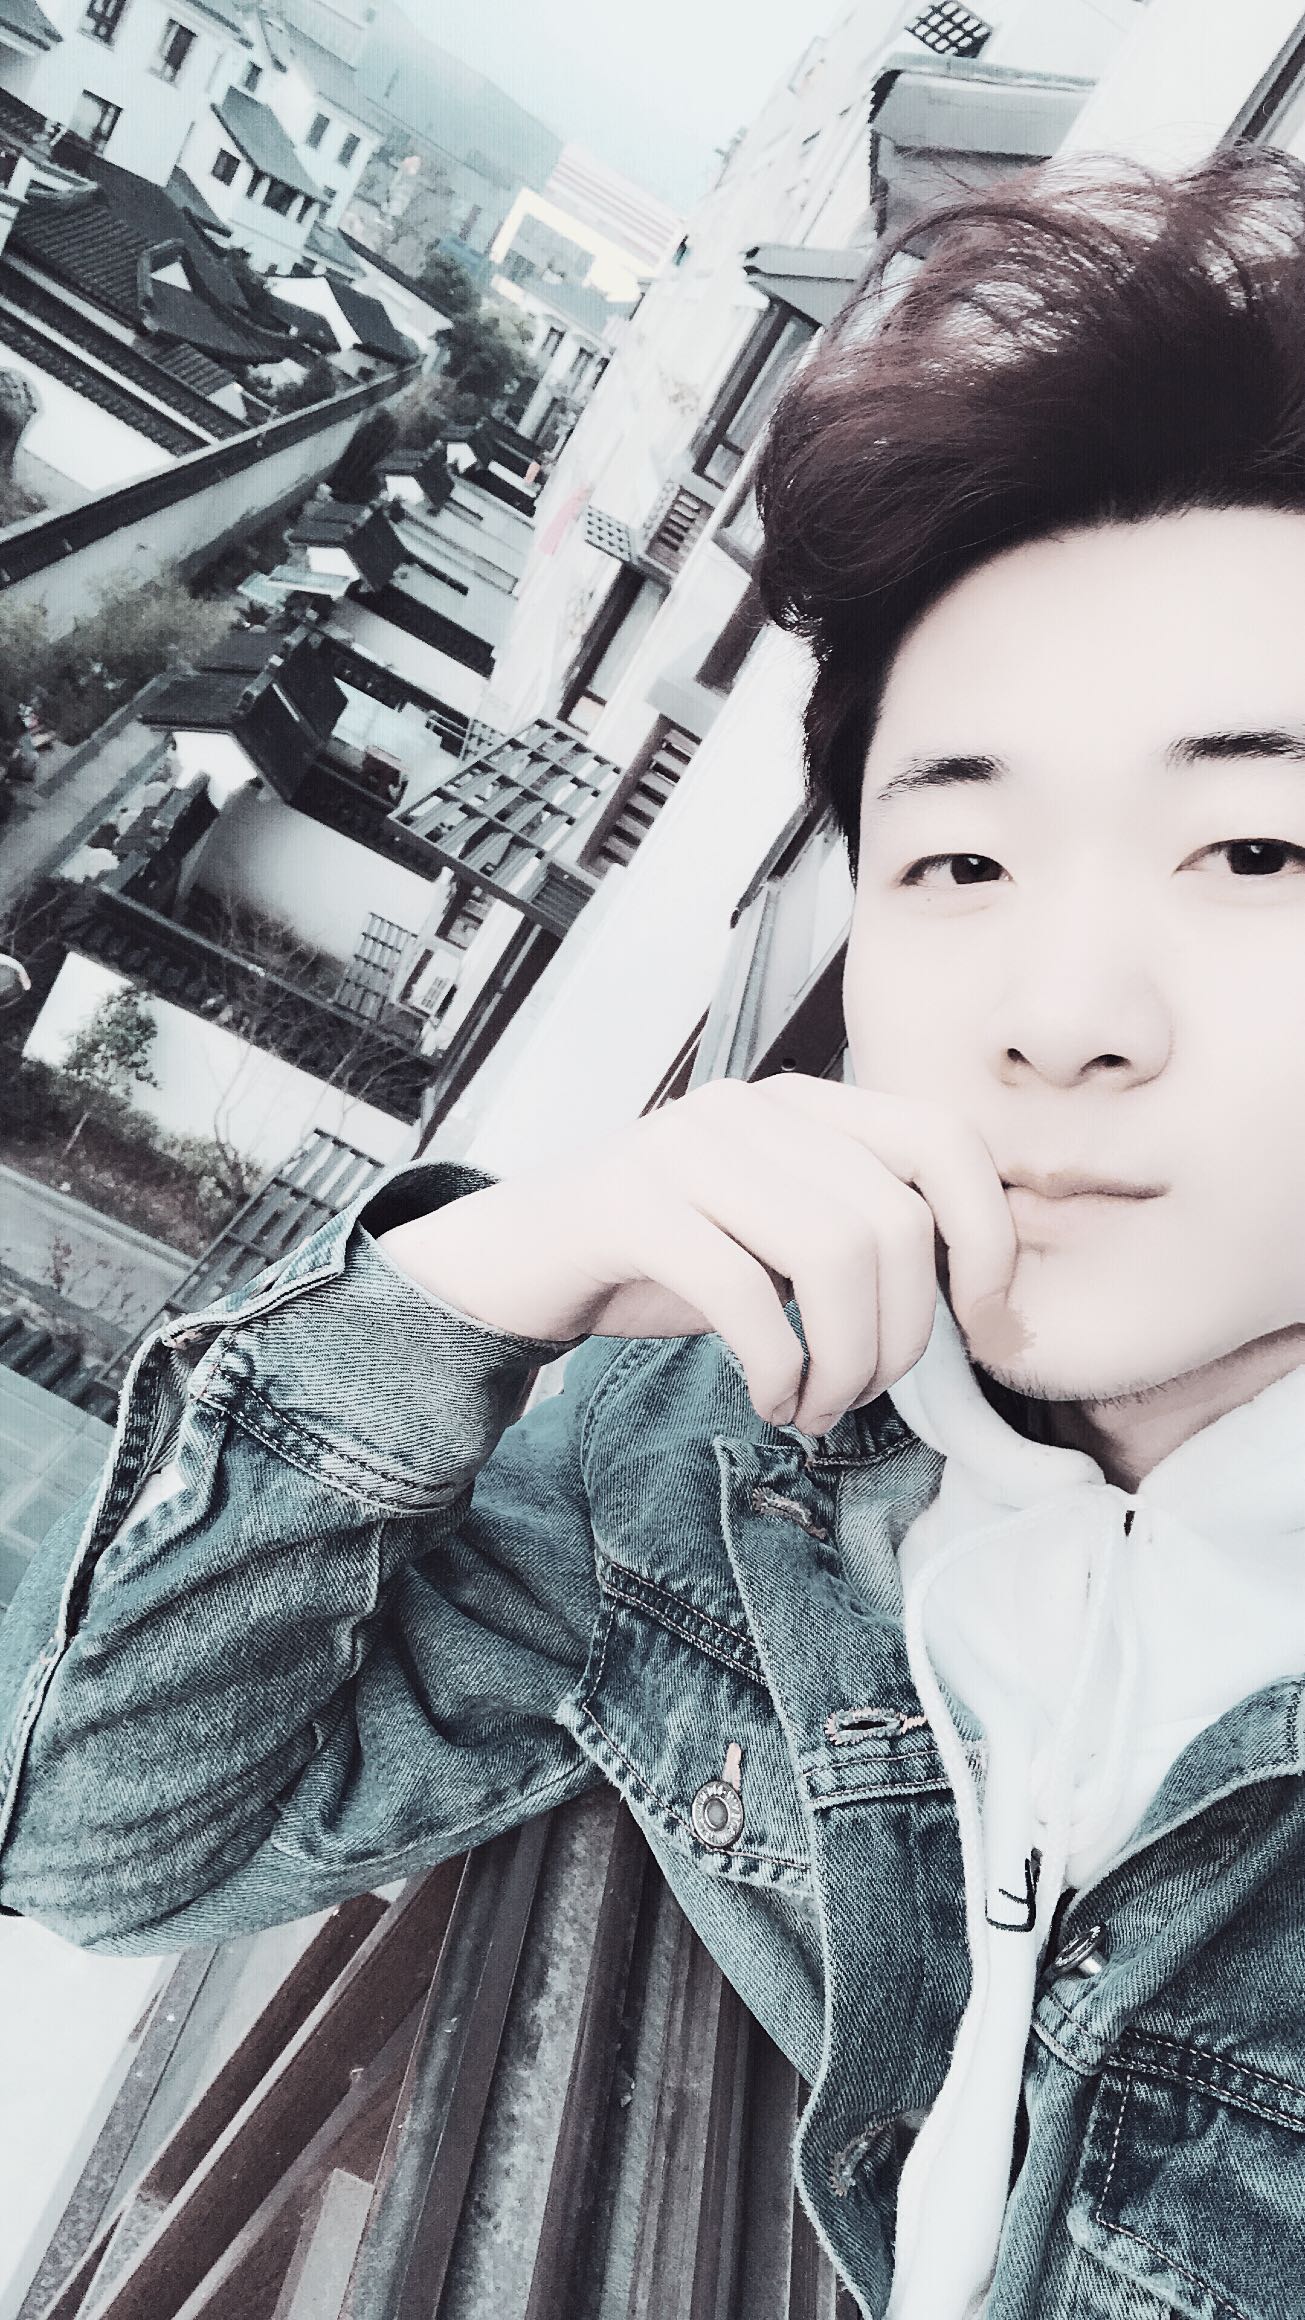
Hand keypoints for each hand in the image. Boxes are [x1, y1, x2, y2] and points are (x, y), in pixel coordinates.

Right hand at [376, 1076, 1017, 1433]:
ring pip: (832, 1253)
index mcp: (802, 1104)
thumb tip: (977, 1293)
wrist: (517, 1262)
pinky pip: (743, 1291)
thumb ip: (860, 1237)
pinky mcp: (627, 1202)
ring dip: (844, 1362)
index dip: (988, 1234)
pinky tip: (769, 1400)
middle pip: (893, 1220)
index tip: (982, 1320)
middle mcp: (750, 1107)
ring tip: (815, 1408)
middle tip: (860, 1396)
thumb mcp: (775, 1239)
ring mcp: (684, 1145)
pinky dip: (778, 1367)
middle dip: (900, 1337)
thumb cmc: (661, 1260)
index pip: (943, 1140)